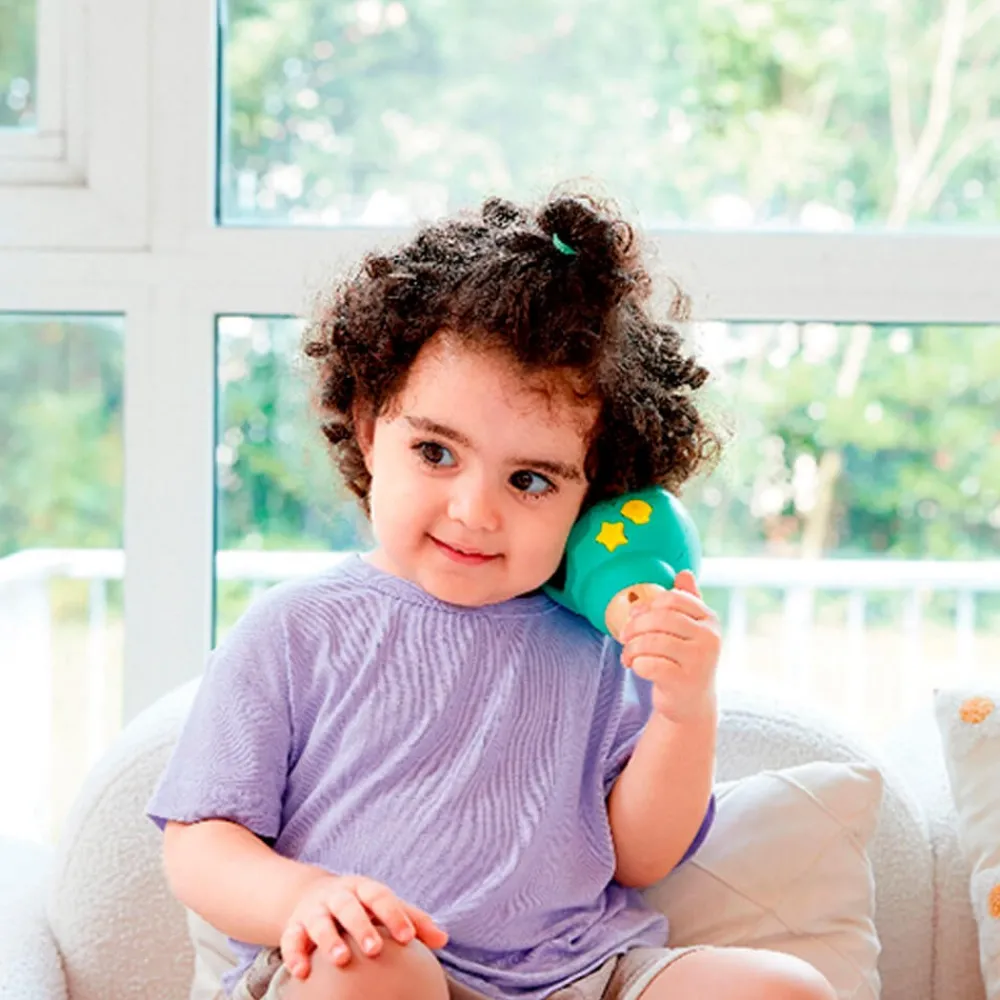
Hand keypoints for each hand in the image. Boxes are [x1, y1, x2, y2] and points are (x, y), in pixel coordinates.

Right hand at [280, 874, 447, 978]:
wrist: (311, 894)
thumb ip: (412, 920)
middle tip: (374, 949)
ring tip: (341, 960)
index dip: (394, 915)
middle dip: (361, 927)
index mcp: (363, 888)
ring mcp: (314, 910)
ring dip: (329, 940)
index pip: (380, 897)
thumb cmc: (359, 905)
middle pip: (349, 907)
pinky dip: (294, 954)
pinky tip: (302, 972)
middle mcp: (337, 896)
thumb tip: (443, 939)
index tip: (408, 938)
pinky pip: (291, 939)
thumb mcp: (383, 905)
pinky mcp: (294, 926)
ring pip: (320, 922)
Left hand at [618, 570, 720, 723]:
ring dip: (631, 648)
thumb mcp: (688, 629)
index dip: (647, 605)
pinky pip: (650, 665)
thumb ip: (685, 601)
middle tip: (624, 637)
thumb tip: (684, 573)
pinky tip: (637, 668)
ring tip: (628, 655)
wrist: (690, 704)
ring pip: (652, 641)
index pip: (672, 599)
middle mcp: (710, 638)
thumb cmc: (684, 660)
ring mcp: (700, 661)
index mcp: (709, 620)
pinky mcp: (684, 682)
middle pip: (660, 618)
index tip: (635, 617)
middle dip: (635, 626)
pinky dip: (637, 664)